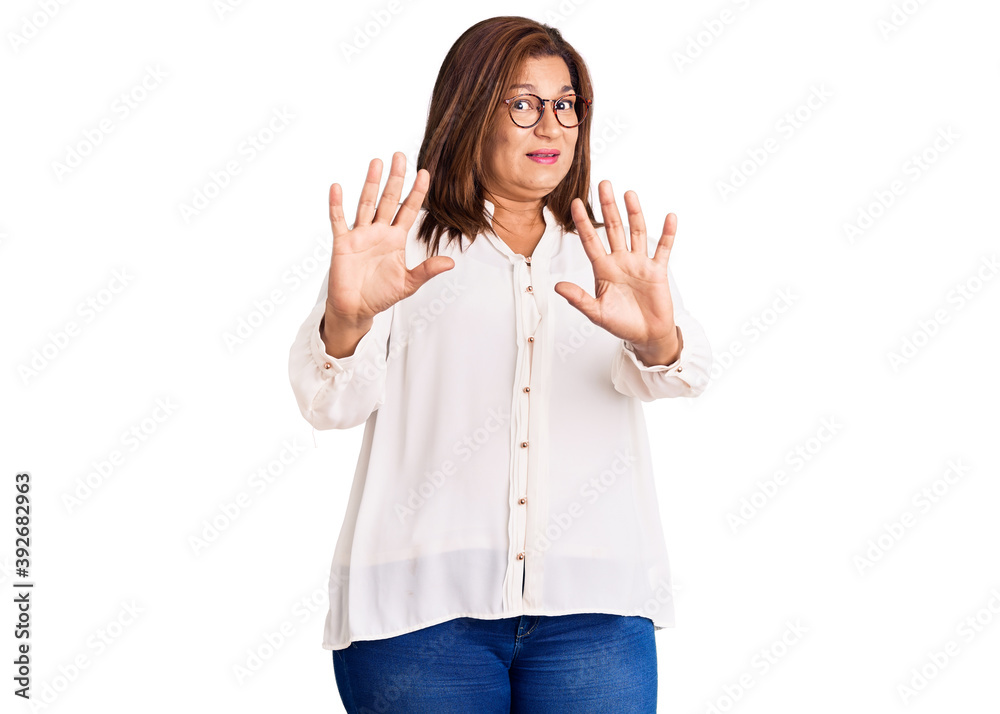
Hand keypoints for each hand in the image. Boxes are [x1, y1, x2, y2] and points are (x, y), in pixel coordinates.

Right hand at [326, 152, 454, 326]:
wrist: (356, 308)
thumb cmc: (380, 295)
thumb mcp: (408, 283)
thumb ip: (427, 270)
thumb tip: (451, 262)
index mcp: (395, 239)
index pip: (408, 210)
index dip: (417, 193)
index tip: (424, 174)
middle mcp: (379, 232)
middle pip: (388, 200)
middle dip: (395, 179)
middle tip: (400, 156)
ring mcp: (360, 235)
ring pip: (366, 204)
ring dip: (371, 184)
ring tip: (376, 163)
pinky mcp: (343, 243)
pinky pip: (339, 220)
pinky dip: (337, 205)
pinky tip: (338, 188)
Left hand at [554, 180, 680, 364]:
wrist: (645, 335)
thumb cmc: (620, 324)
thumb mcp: (596, 313)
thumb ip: (579, 299)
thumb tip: (557, 287)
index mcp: (603, 269)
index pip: (590, 240)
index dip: (583, 222)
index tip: (576, 203)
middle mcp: (620, 261)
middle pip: (613, 228)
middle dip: (607, 207)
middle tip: (603, 184)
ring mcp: (639, 263)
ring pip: (636, 232)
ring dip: (633, 213)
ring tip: (629, 194)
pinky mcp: (657, 270)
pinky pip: (663, 248)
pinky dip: (667, 233)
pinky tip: (669, 217)